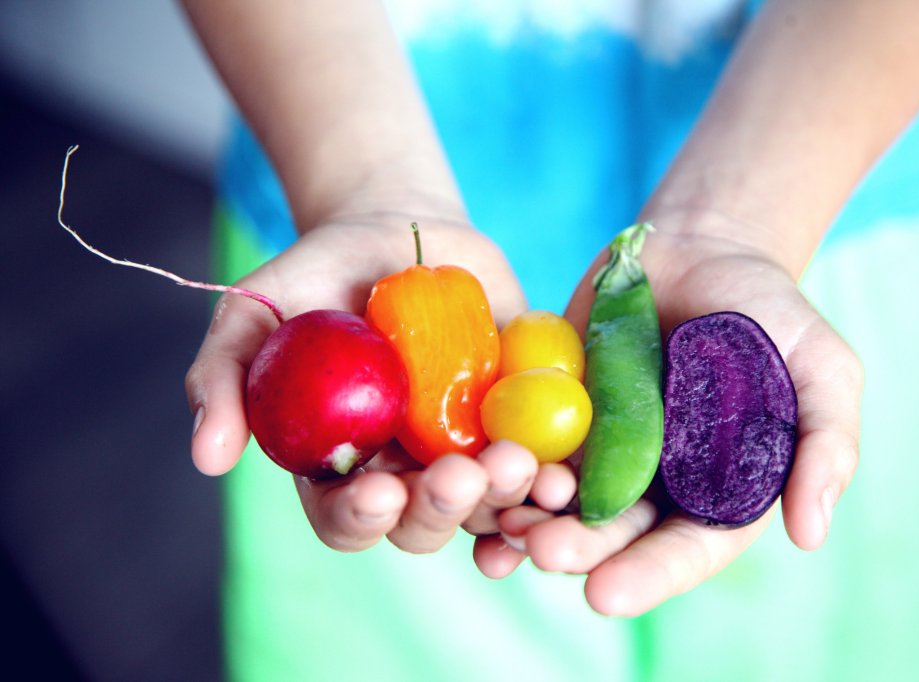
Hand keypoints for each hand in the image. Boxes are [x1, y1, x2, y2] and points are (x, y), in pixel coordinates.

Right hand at [185, 213, 534, 552]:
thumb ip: (225, 376)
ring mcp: (466, 449)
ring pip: (488, 505)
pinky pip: (540, 465)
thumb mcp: (257, 310)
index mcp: (340, 464)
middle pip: (424, 523)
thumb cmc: (319, 272)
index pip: (346, 518)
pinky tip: (561, 478)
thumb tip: (208, 458)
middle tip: (461, 475)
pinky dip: (551, 480)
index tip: (380, 490)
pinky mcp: (518, 421)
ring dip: (505, 499)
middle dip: (443, 509)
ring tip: (519, 466)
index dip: (361, 519)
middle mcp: (405, 471)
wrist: (402, 230)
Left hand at [474, 219, 862, 614]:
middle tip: (541, 551)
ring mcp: (599, 445)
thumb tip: (810, 534)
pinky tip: (471, 478)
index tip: (605, 595)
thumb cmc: (770, 312)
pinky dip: (499, 466)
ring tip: (500, 525)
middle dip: (576, 549)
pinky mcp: (555, 407)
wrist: (701, 248)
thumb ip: (825, 443)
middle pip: (612, 532)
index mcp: (715, 490)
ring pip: (559, 499)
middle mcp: (653, 481)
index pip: (684, 549)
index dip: (647, 576)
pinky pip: (523, 444)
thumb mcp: (821, 367)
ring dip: (527, 517)